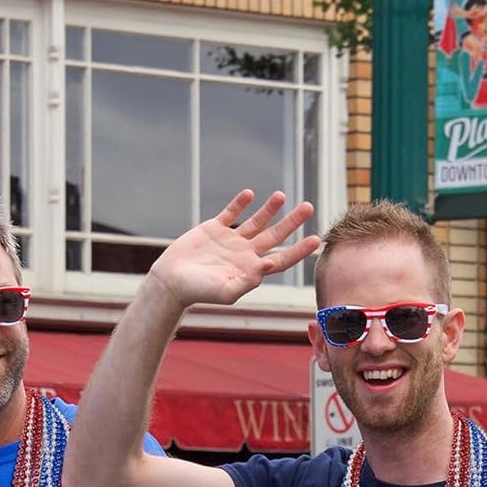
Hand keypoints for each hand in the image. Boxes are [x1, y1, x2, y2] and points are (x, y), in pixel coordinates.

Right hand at [148, 190, 319, 311]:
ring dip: (269, 209)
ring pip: (256, 221)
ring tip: (281, 195)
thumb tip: (270, 264)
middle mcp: (244, 253)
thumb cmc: (197, 291)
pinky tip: (250, 194)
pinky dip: (240, 203)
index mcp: (250, 269)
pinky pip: (230, 213)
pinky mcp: (213, 229)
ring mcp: (230, 240)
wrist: (170, 281)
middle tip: (308, 207)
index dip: (299, 250)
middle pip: (274, 236)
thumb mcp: (225, 291)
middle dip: (291, 222)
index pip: (281, 259)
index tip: (315, 239)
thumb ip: (248, 281)